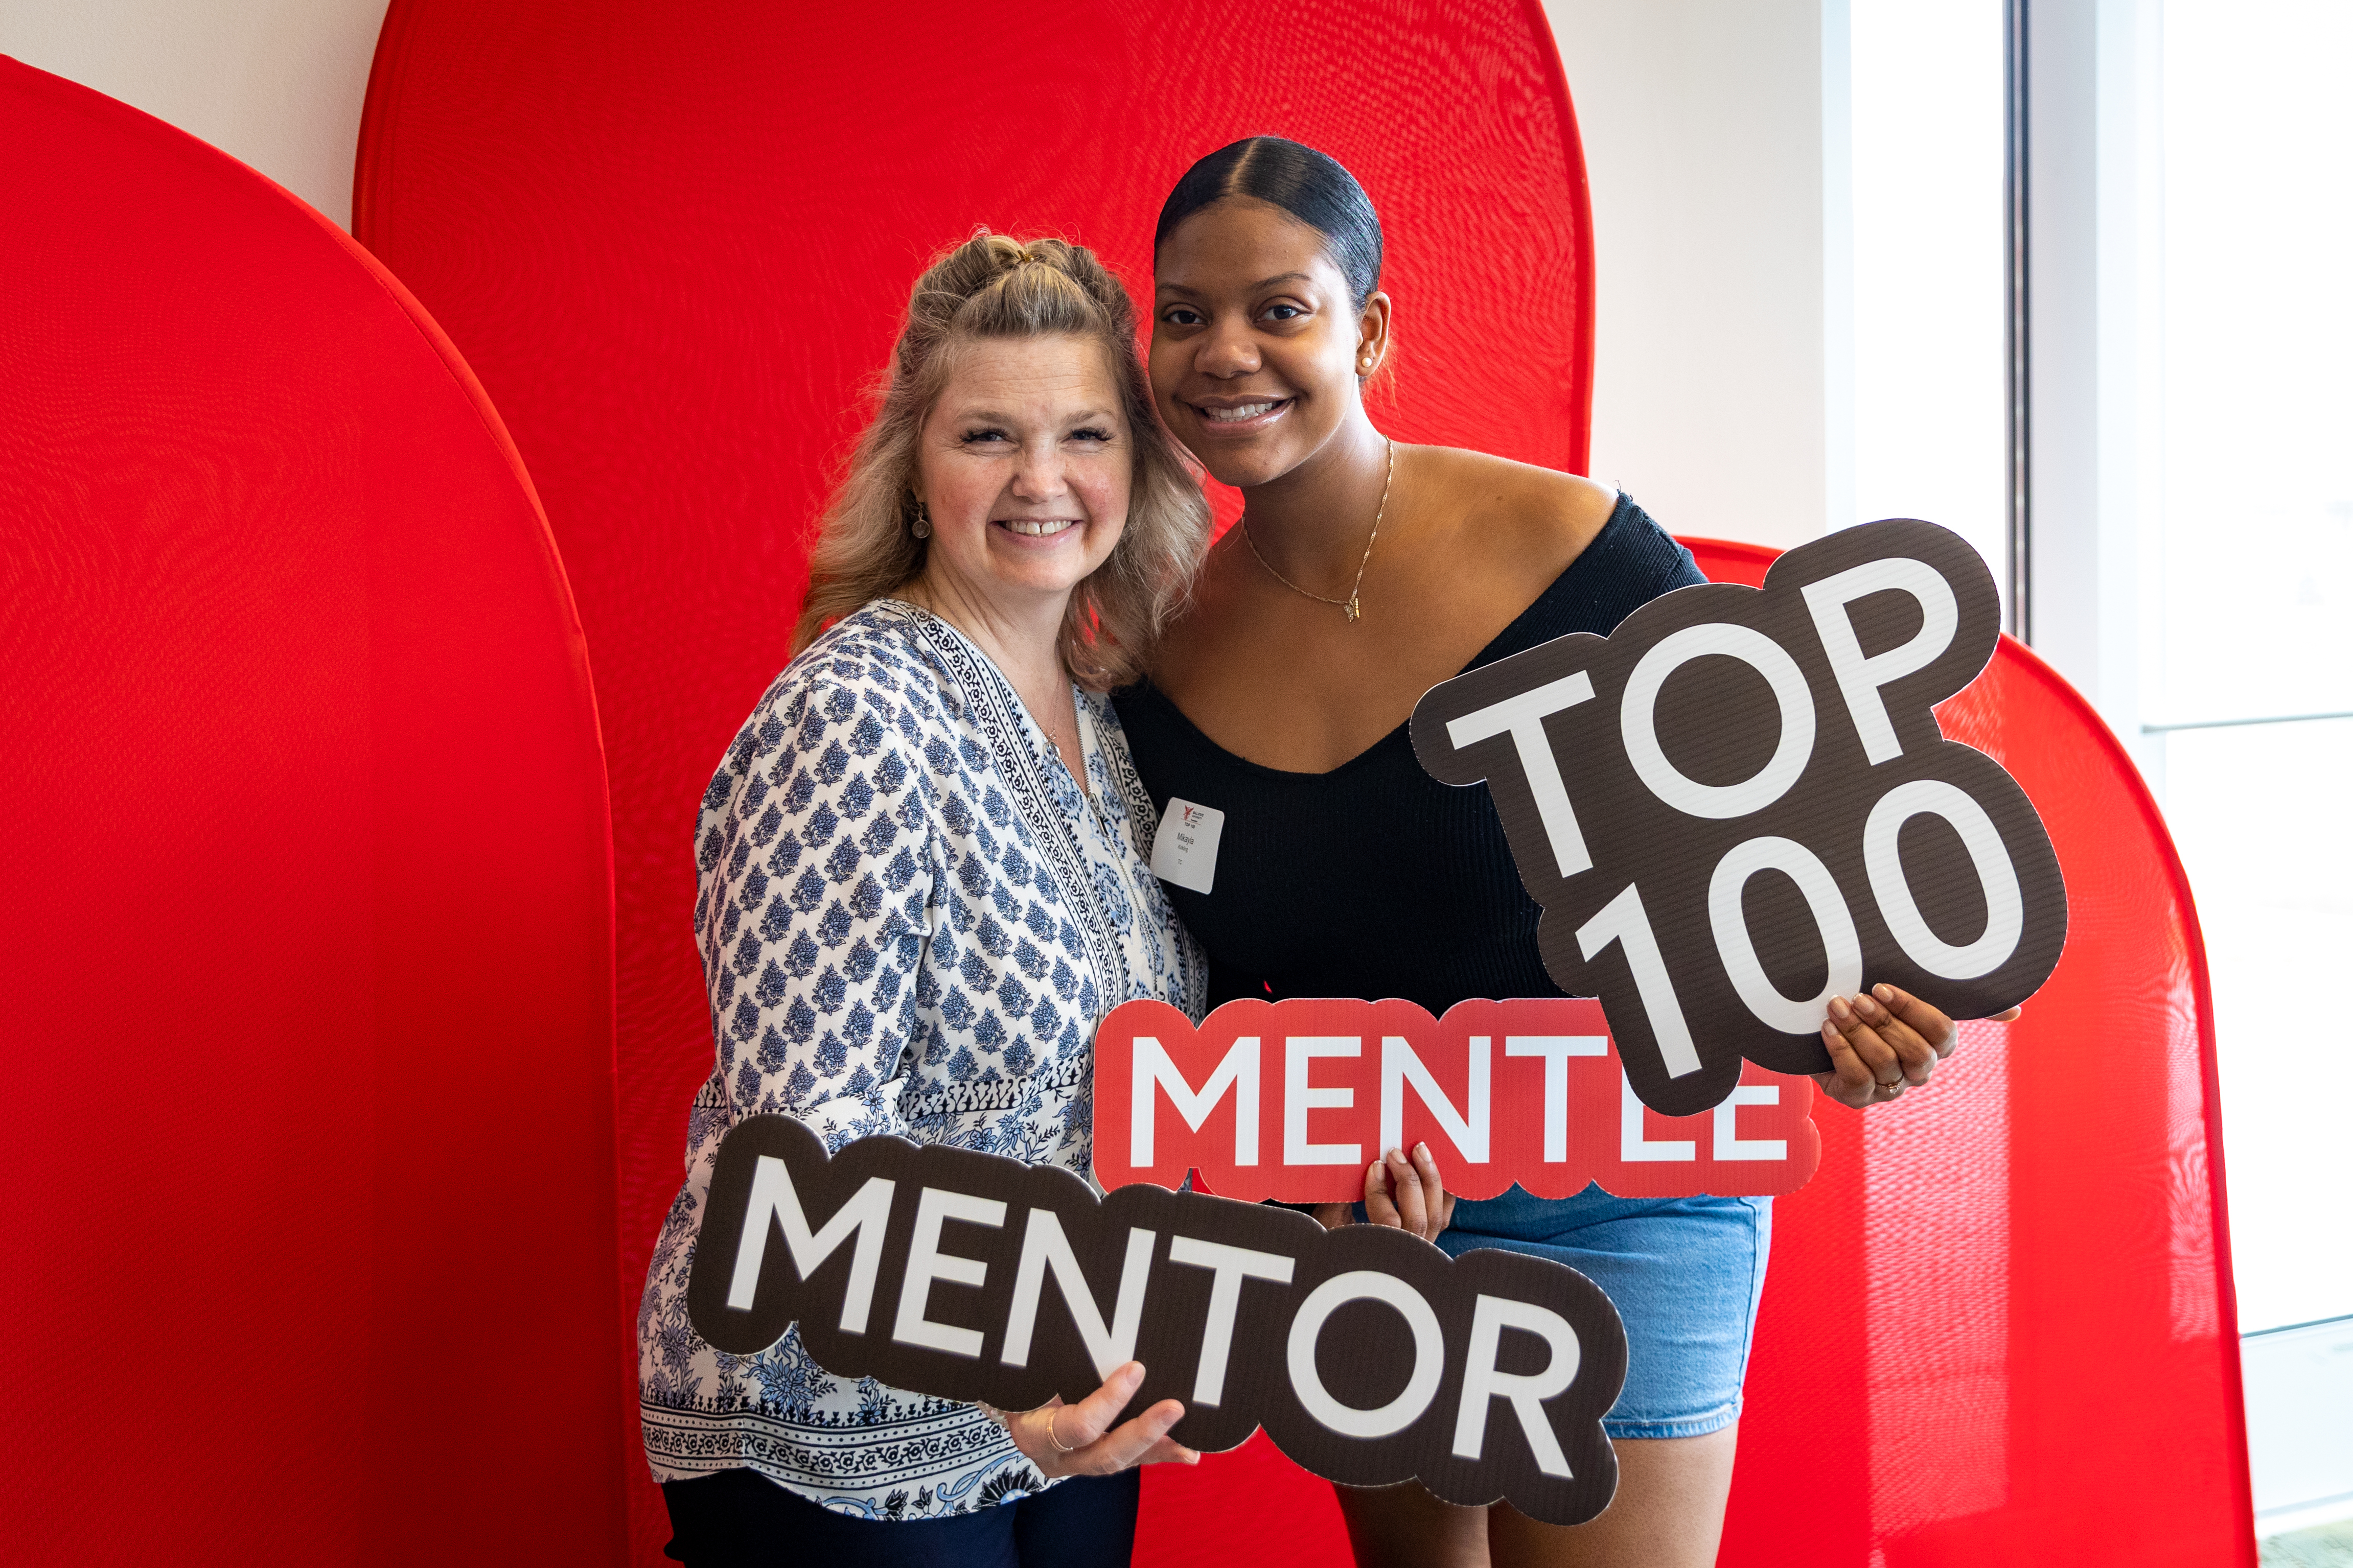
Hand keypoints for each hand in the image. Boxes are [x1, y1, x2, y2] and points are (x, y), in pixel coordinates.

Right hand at [987, 1360, 1196, 1478]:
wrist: (998, 1407)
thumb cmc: (1014, 1379)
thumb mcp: (1024, 1373)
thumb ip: (1052, 1361)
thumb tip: (1086, 1325)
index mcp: (1034, 1432)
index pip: (1077, 1426)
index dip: (1109, 1402)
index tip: (1135, 1369)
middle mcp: (1056, 1457)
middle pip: (1104, 1456)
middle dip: (1143, 1432)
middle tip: (1175, 1407)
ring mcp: (1076, 1464)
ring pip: (1120, 1463)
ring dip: (1158, 1448)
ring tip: (1190, 1443)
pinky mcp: (1094, 1461)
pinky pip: (1129, 1462)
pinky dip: (1159, 1455)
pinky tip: (1189, 1453)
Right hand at [1309, 1143, 1455, 1242]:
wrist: (1350, 1271)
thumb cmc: (1336, 1245)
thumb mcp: (1330, 1226)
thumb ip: (1339, 1202)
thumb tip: (1346, 1169)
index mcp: (1379, 1254)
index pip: (1388, 1222)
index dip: (1381, 1192)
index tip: (1374, 1166)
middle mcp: (1406, 1256)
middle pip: (1419, 1218)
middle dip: (1409, 1180)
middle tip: (1395, 1153)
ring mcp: (1423, 1249)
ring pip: (1437, 1215)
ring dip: (1430, 1180)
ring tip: (1420, 1151)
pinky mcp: (1430, 1238)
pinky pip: (1445, 1214)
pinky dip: (1444, 1190)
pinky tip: (1435, 1168)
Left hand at [1812, 983, 2022, 1109]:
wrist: (1818, 1033)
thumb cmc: (1869, 1012)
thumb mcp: (1904, 1000)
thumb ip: (1957, 999)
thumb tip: (2016, 1011)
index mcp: (1936, 1047)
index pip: (1941, 1033)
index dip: (1913, 1010)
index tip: (1882, 987)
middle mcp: (1917, 1071)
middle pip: (1915, 1051)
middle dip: (1884, 1021)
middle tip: (1857, 998)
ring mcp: (1889, 1088)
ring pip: (1883, 1063)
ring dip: (1857, 1031)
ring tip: (1836, 1007)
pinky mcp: (1858, 1099)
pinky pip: (1856, 1078)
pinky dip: (1840, 1050)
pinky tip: (1828, 1028)